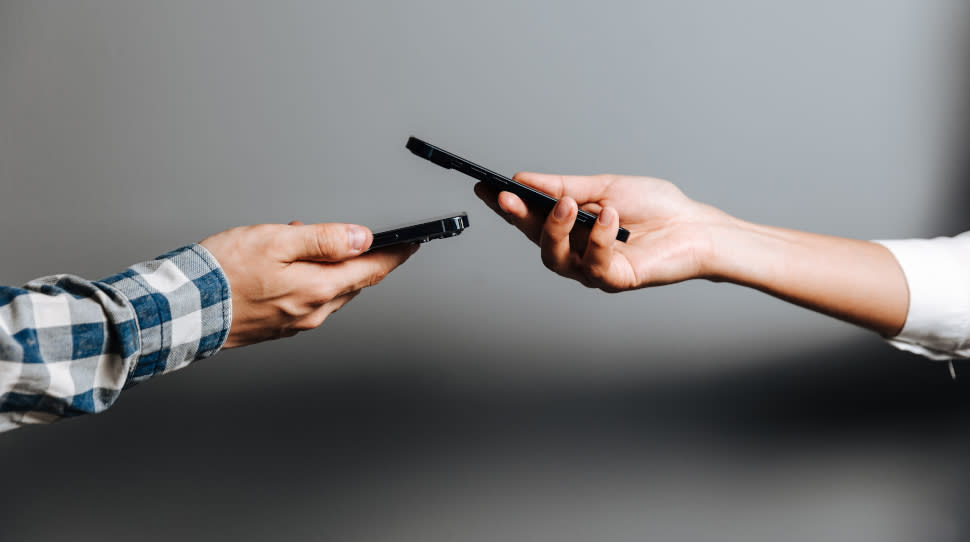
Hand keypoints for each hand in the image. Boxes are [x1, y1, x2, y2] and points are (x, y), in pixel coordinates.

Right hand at [200, 220, 417, 347]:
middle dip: (355, 257)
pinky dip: (306, 280)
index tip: (413, 244)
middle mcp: (313, 312)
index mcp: (319, 290)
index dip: (396, 255)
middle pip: (352, 282)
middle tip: (345, 233)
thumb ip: (324, 239)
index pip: (372, 271)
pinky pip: (307, 300)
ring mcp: (296, 323)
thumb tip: (362, 238)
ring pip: (329, 291)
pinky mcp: (278, 327)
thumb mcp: (277, 241)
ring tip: (297, 242)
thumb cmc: (222, 273)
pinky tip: (283, 265)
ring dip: (326, 267)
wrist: (182, 309)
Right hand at [475, 173, 734, 291]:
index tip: (484, 186)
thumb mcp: (604, 187)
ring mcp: (592, 269)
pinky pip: (595, 264)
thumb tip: (524, 179)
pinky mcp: (615, 280)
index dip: (506, 205)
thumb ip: (563, 186)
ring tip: (567, 205)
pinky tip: (609, 216)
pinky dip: (599, 237)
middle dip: (519, 218)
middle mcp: (576, 252)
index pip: (529, 218)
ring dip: (556, 230)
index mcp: (570, 228)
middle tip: (508, 196)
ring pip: (556, 258)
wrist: (695, 226)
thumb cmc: (653, 208)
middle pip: (535, 241)